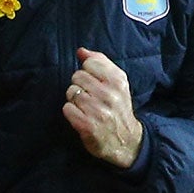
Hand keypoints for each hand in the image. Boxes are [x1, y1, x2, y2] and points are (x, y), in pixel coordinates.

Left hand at [63, 48, 142, 168]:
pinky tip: (80, 116)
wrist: (126, 141)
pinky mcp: (87, 125)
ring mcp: (98, 111)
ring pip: (71, 92)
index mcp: (118, 81)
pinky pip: (67, 108)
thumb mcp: (117, 83)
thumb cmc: (118, 108)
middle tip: (89, 96)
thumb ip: (100, 63)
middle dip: (79, 85)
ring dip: (74, 99)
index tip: (94, 82)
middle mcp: (109, 95)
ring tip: (85, 106)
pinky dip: (70, 112)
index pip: (89, 63)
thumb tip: (81, 51)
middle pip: (77, 77)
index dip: (87, 72)